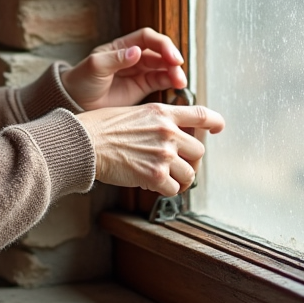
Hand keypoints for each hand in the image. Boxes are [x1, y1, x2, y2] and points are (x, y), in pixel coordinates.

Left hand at [61, 27, 186, 110]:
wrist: (75, 102)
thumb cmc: (81, 80)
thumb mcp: (95, 67)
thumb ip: (116, 59)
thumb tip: (137, 51)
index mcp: (122, 46)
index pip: (147, 38)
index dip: (162, 44)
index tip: (171, 56)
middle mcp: (133, 57)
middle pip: (160, 52)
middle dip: (172, 58)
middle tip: (178, 68)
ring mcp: (139, 72)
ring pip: (163, 67)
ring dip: (174, 71)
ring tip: (180, 82)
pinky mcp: (142, 88)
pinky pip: (161, 81)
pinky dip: (171, 82)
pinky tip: (176, 86)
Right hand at [75, 103, 224, 195]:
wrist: (84, 143)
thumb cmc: (99, 128)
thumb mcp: (132, 112)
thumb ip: (154, 120)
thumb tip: (167, 132)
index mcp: (162, 112)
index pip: (201, 114)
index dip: (215, 122)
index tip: (218, 128)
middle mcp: (167, 131)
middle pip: (199, 151)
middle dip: (190, 161)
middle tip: (178, 166)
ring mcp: (163, 153)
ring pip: (189, 173)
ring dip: (179, 179)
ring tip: (165, 179)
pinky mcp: (155, 175)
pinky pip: (173, 189)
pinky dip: (166, 190)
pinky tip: (152, 185)